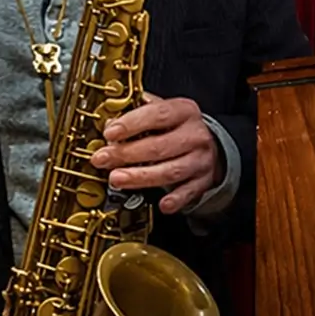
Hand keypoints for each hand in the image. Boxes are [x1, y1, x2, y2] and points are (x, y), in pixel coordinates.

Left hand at [93, 93, 219, 213]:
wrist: (212, 146)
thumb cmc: (179, 128)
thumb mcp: (162, 111)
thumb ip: (137, 113)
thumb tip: (110, 121)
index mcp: (184, 112)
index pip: (157, 115)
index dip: (132, 124)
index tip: (110, 133)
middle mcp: (194, 135)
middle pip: (159, 146)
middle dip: (126, 154)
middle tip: (103, 159)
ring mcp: (200, 160)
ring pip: (170, 171)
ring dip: (140, 177)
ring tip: (116, 179)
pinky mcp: (202, 181)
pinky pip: (188, 192)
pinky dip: (175, 200)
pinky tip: (162, 204)